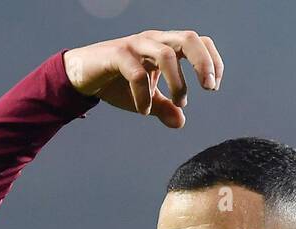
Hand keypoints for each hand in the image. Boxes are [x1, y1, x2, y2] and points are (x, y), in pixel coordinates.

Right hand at [63, 29, 222, 128]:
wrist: (81, 75)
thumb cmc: (117, 82)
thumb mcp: (146, 99)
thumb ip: (165, 107)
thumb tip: (180, 122)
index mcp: (165, 46)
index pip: (198, 42)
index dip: (212, 61)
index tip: (213, 87)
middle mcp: (154, 41)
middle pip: (189, 39)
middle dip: (203, 63)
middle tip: (208, 88)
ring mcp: (135, 45)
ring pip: (166, 54)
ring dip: (178, 83)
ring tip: (179, 104)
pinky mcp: (117, 55)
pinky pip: (136, 73)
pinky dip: (144, 95)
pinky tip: (144, 110)